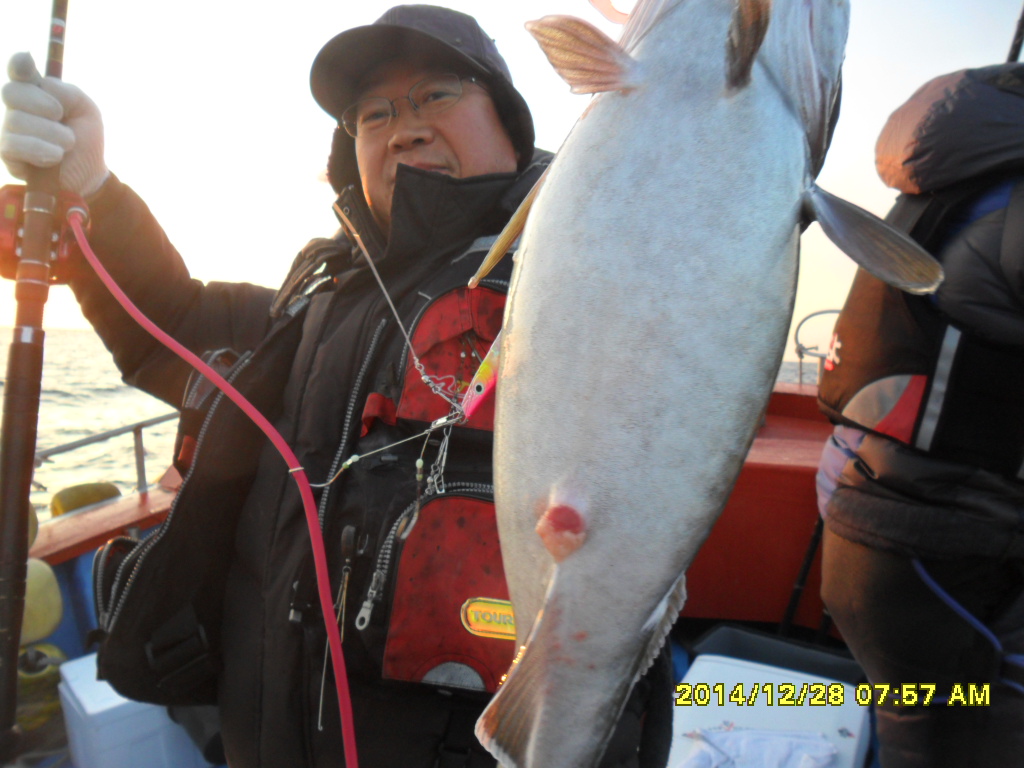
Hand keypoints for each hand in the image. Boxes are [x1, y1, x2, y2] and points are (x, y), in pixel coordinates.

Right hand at [1, 52, 108, 196]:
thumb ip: (67, 92)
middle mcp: (18, 107)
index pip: (19, 71)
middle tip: (60, 115)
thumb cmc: (86, 138)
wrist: (90, 173)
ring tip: (68, 143)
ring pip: (15, 120)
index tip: (26, 63)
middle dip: (39, 102)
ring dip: (48, 132)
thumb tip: (44, 84)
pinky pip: (13, 145)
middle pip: (12, 92)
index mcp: (37, 91)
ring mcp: (10, 130)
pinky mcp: (8, 154)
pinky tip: (55, 156)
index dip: (19, 65)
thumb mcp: (86, 110)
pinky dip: (39, 149)